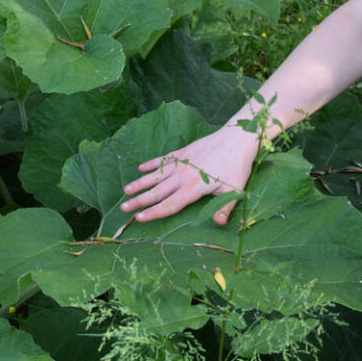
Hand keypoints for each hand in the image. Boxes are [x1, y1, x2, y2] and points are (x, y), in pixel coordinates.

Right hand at [119, 125, 260, 224]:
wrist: (236, 138)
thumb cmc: (237, 165)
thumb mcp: (235, 189)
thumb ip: (224, 207)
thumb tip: (219, 223)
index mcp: (193, 188)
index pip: (170, 204)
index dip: (154, 213)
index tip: (139, 218)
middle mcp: (182, 176)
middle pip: (157, 192)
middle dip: (139, 201)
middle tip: (123, 208)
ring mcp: (181, 163)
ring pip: (156, 175)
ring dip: (140, 183)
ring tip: (126, 190)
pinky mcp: (183, 152)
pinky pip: (163, 159)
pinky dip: (151, 163)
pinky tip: (140, 168)